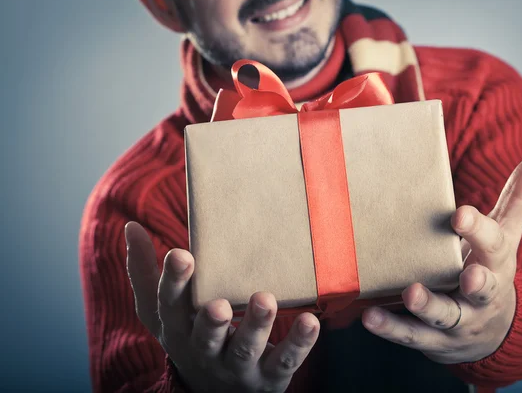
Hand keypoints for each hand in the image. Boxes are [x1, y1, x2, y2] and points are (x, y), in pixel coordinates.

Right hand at [125, 223, 319, 392]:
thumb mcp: (163, 313)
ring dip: (256, 326)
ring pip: (247, 348)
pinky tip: (311, 322)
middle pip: (205, 336)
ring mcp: (239, 366)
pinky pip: (286, 360)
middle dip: (212, 321)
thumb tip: (130, 227)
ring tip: (265, 300)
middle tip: (218, 304)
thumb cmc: (191, 337)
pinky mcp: (271, 375)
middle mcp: (205, 350)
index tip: (181, 255)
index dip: (174, 282)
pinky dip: (298, 342)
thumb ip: (145, 273)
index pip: (170, 306)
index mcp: (178, 329)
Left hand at [362, 149, 521, 363]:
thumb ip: (518, 196)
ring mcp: (460, 321)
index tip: (460, 215)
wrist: (490, 330)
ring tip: (409, 294)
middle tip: (465, 273)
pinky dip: (393, 329)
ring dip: (428, 306)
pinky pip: (413, 336)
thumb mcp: (505, 234)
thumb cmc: (490, 268)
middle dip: (476, 282)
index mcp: (496, 261)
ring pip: (446, 317)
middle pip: (482, 289)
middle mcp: (482, 294)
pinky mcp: (435, 341)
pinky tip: (371, 318)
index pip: (493, 243)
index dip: (478, 230)